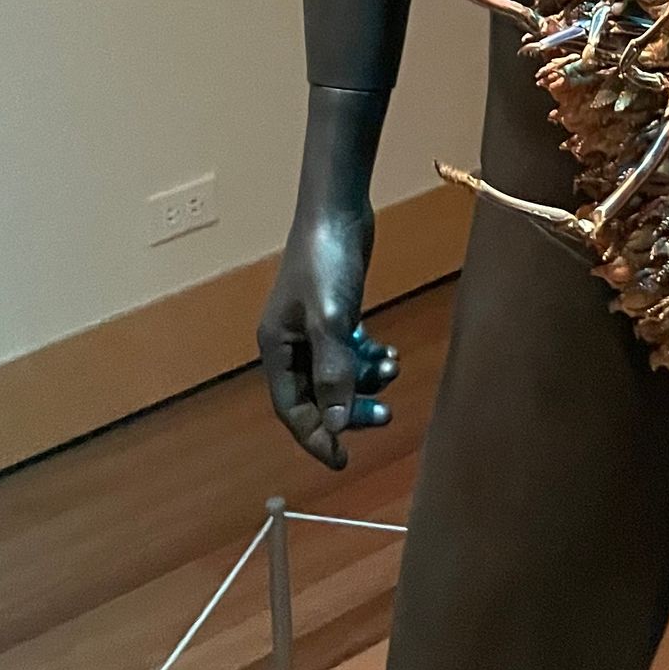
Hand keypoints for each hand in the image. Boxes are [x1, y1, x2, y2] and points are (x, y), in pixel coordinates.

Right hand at [257, 195, 399, 468]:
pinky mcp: (334, 312)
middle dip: (349, 409)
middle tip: (385, 416)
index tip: (342, 461)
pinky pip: (348, 352)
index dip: (316, 437)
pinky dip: (367, 358)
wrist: (337, 208)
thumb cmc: (326, 261)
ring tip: (392, 369)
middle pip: (316, 396)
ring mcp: (312, 327)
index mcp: (276, 348)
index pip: (292, 410)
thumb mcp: (331, 320)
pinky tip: (388, 353)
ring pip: (337, 374)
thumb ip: (333, 373)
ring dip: (364, 381)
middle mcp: (289, 342)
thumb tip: (336, 426)